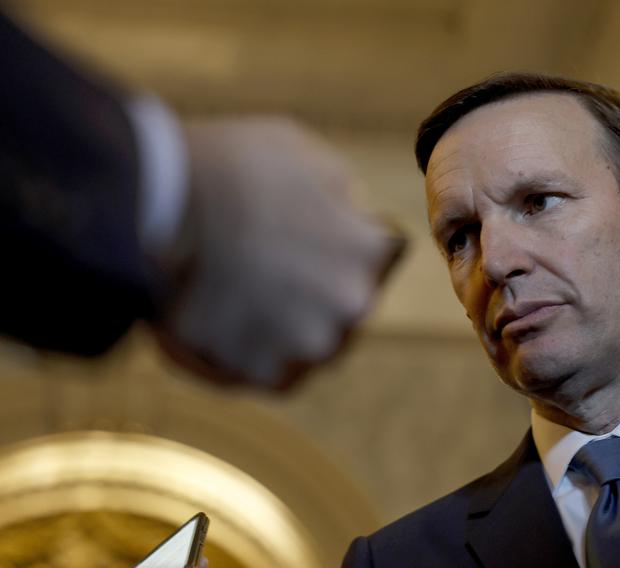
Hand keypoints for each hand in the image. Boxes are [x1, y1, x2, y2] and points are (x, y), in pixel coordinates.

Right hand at [152, 117, 402, 388]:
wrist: (153, 203)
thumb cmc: (228, 166)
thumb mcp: (304, 152)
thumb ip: (342, 193)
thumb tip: (353, 216)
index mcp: (369, 249)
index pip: (380, 254)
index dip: (345, 241)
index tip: (313, 232)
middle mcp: (352, 304)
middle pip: (347, 303)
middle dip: (319, 287)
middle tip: (274, 264)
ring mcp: (309, 343)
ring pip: (313, 340)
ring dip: (290, 324)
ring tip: (247, 292)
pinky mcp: (264, 373)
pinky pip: (274, 369)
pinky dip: (256, 351)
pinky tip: (231, 318)